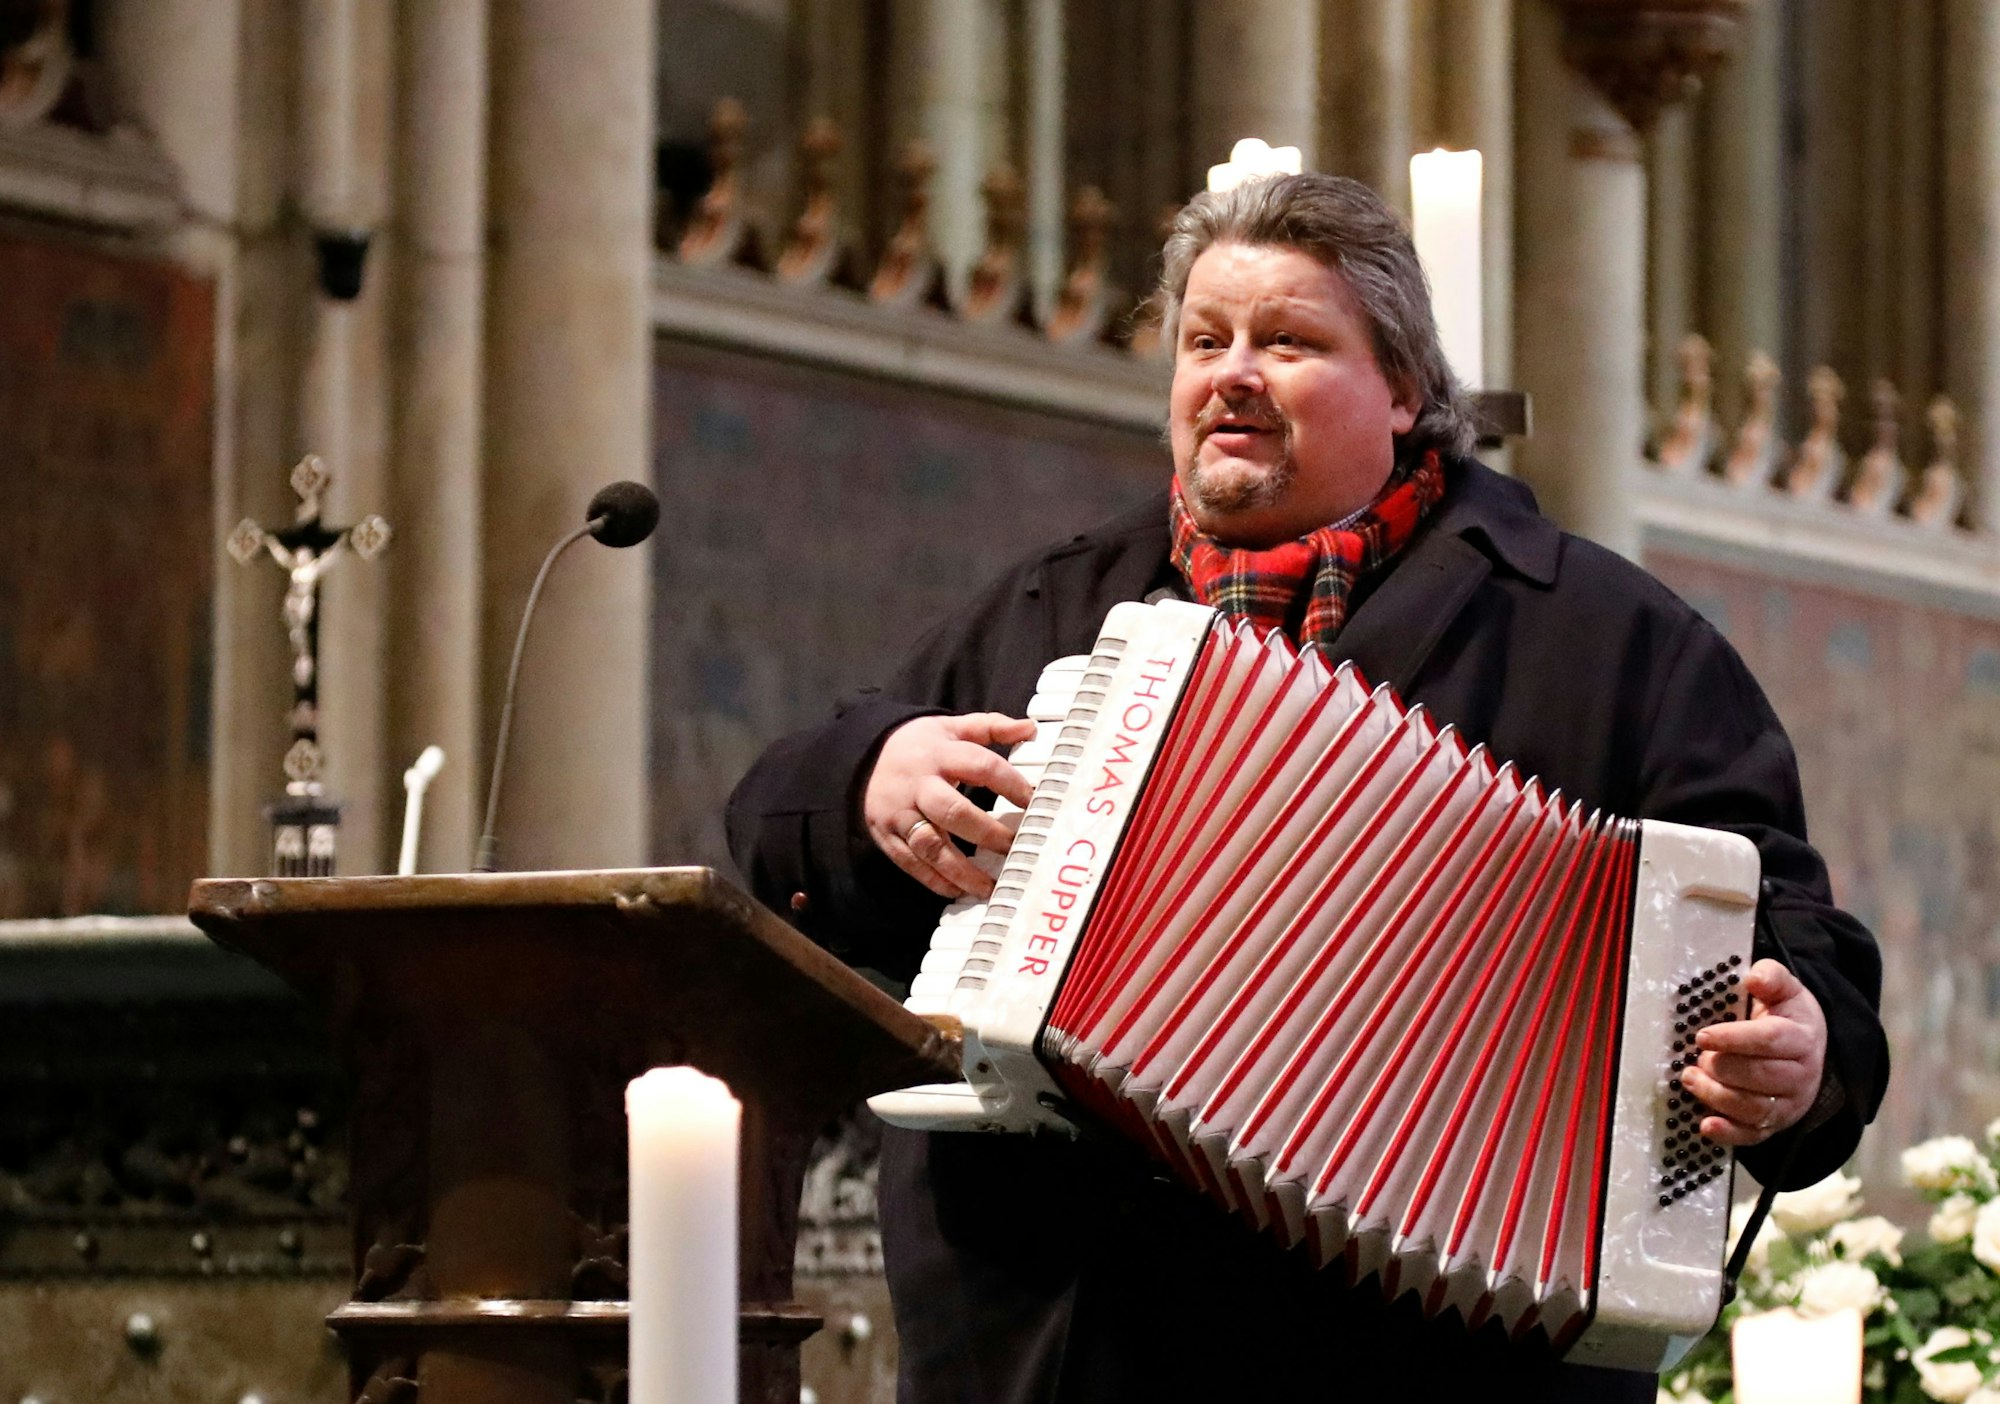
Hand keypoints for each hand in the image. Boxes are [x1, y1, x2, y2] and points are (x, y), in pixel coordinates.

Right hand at [863, 713, 1036, 899]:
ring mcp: (900, 813)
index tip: (1035, 803)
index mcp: (940, 754)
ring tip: (990, 887)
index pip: (981, 766)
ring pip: (931, 845)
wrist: (864, 755)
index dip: (1011, 785)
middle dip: (988, 833)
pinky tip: (957, 891)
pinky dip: (934, 880)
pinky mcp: (887, 835)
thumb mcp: (952, 727)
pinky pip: (910, 863)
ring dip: (962, 870)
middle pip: (954, 811)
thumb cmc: (919, 745)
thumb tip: (1029, 728)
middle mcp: (919, 785)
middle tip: (1016, 849)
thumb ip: (991, 726)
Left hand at [1680, 959, 1827, 1146]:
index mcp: (1801, 1039)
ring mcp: (1789, 1104)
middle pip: (1761, 1077)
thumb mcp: (1785, 989)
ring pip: (1755, 1108)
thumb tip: (1755, 978)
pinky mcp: (1776, 1124)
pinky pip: (1754, 1136)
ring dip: (1717, 1097)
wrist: (1809, 1048)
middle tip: (1698, 1057)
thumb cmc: (1787, 1016)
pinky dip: (1729, 1134)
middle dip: (1723, 1068)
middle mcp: (1800, 1075)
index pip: (1769, 1040)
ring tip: (1690, 1078)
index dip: (1734, 1039)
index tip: (1703, 1036)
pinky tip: (1706, 1125)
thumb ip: (1772, 977)